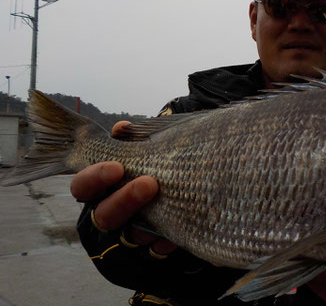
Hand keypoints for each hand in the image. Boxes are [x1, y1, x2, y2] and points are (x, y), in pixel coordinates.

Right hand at [70, 121, 176, 254]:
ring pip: (129, 237)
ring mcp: (126, 240)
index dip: (95, 177)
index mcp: (99, 191)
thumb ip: (131, 142)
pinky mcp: (147, 256)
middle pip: (103, 216)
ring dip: (147, 225)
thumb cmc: (152, 172)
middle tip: (150, 183)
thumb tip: (122, 128)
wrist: (182, 203)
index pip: (83, 187)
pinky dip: (165, 244)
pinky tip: (174, 236)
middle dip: (124, 200)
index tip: (117, 167)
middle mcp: (106, 217)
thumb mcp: (142, 155)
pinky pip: (154, 254)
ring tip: (169, 210)